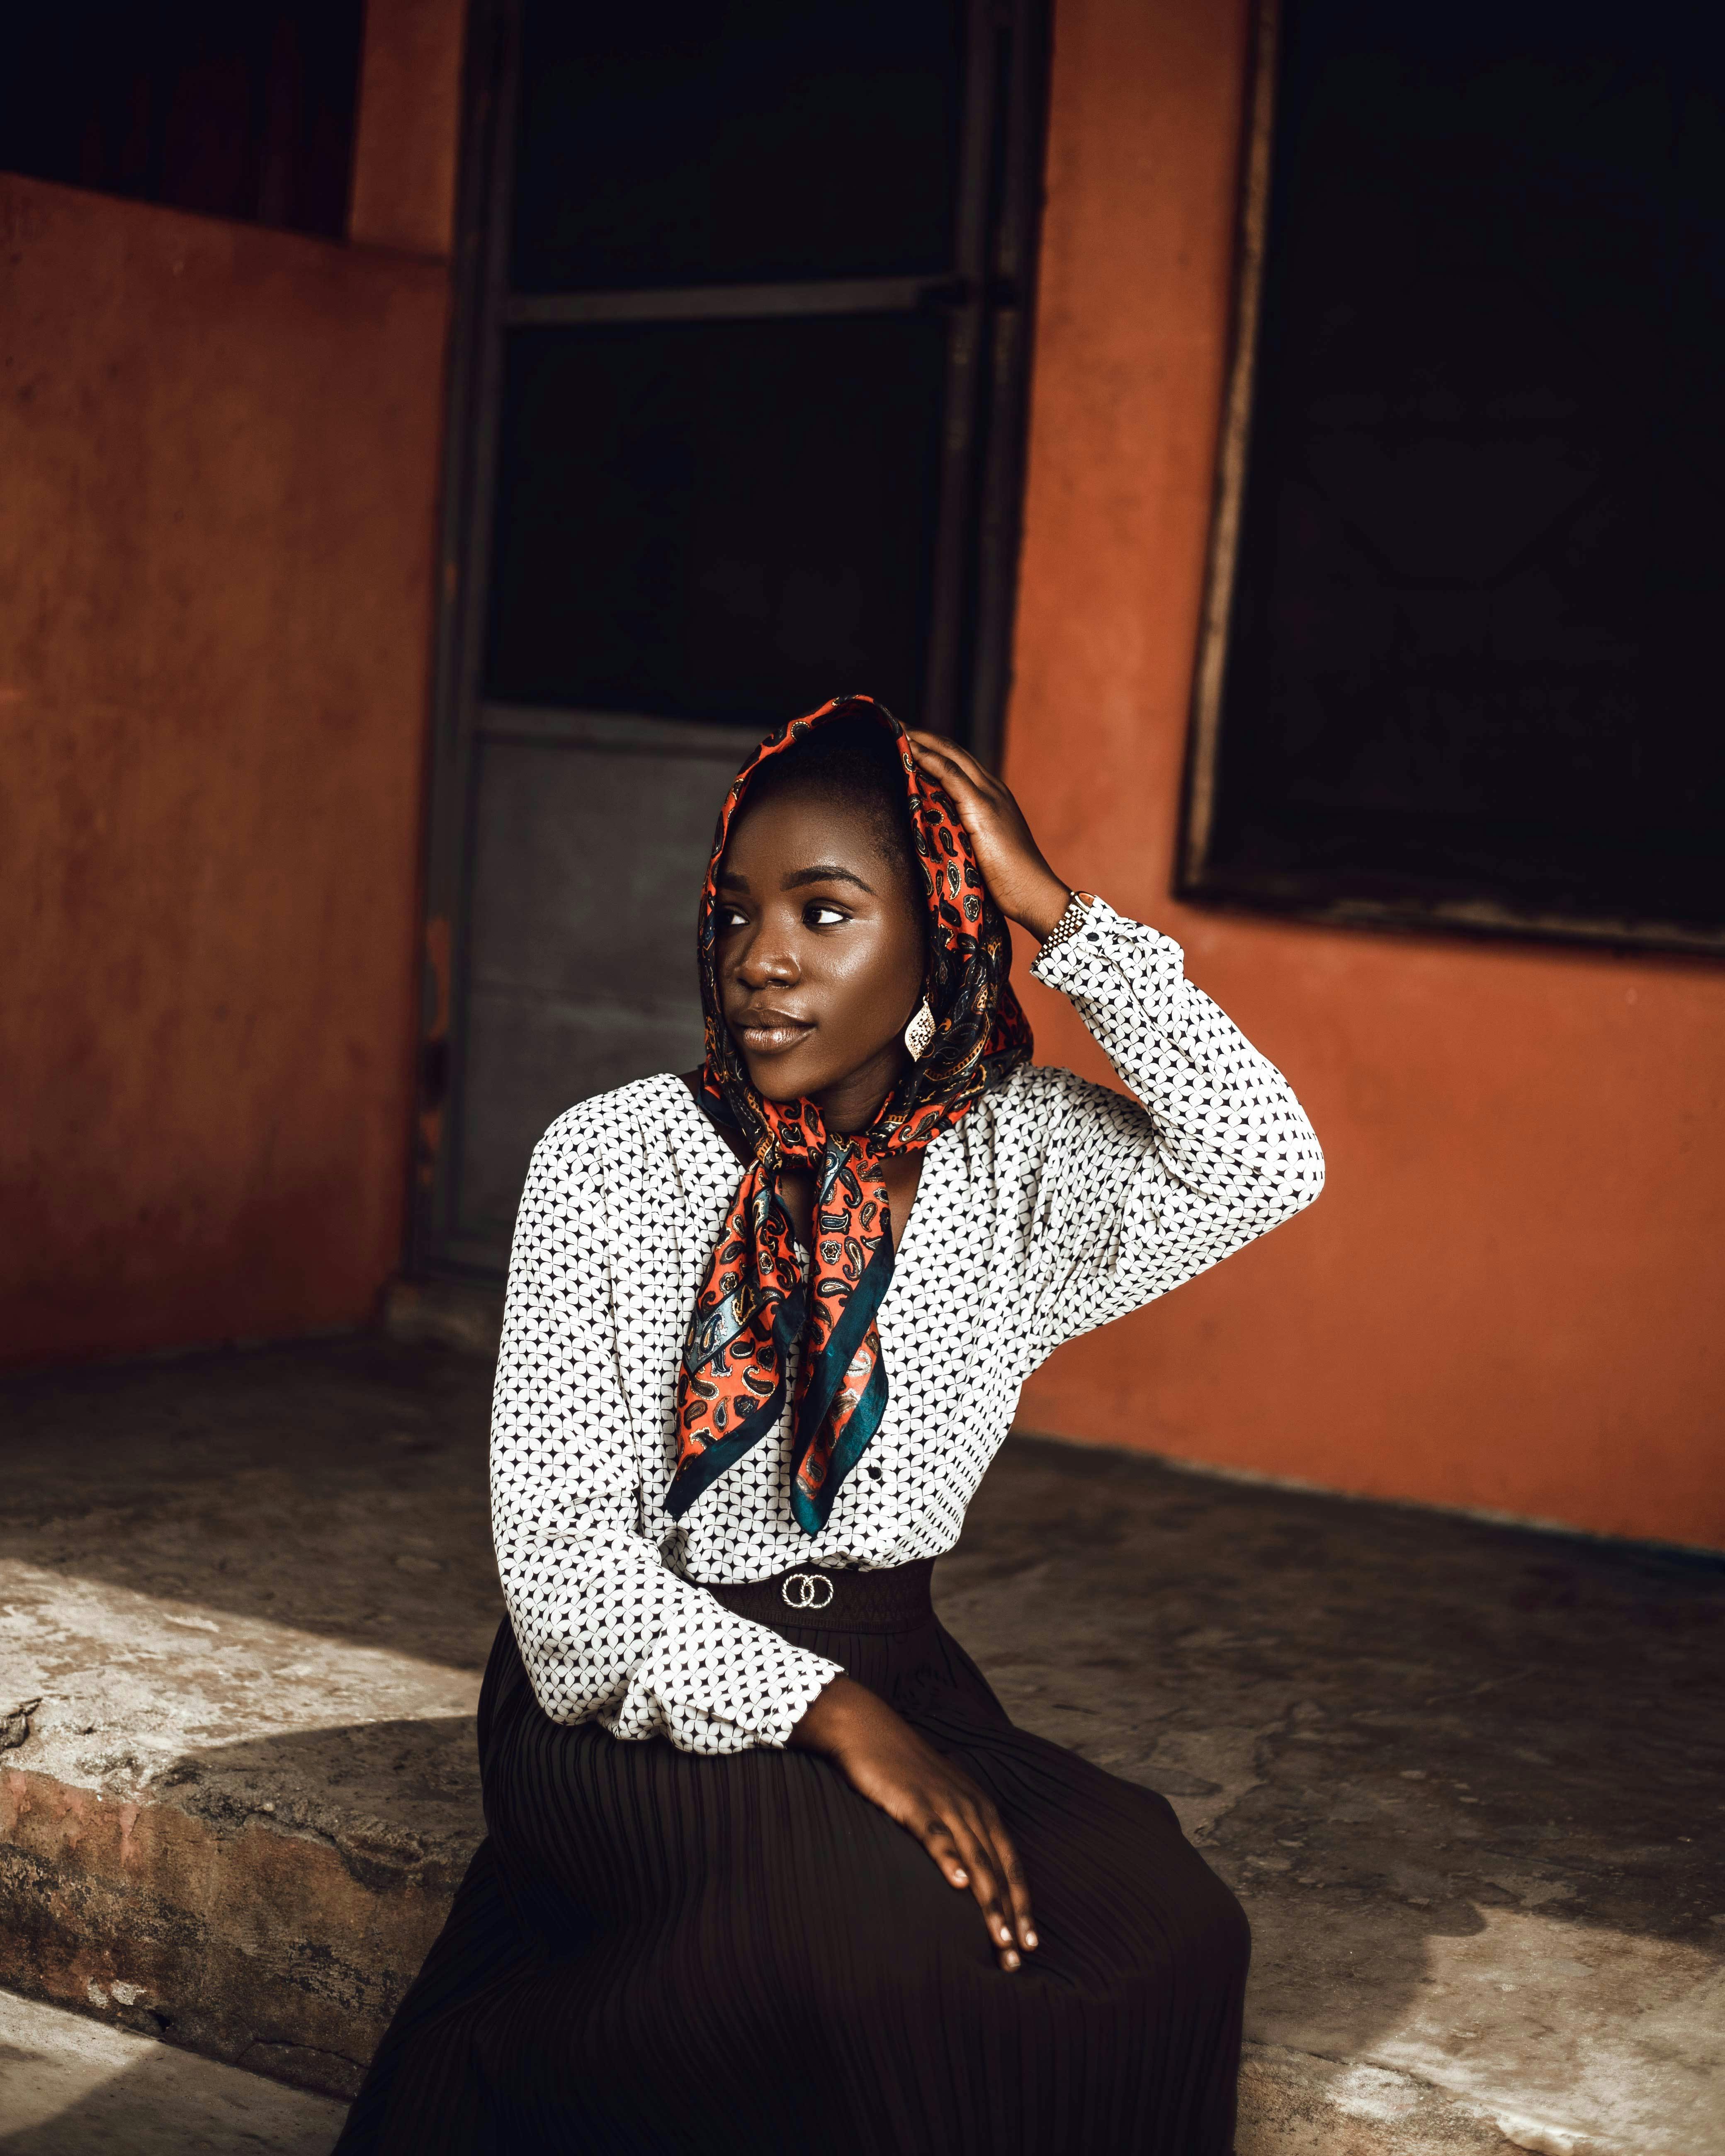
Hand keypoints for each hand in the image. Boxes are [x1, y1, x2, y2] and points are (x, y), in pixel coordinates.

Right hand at [790, 1675, 1036, 1971]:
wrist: (869, 1729)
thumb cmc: (903, 1769)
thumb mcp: (941, 1798)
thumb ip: (958, 1829)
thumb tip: (969, 1870)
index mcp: (980, 1807)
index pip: (1010, 1862)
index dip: (1022, 1903)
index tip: (1030, 1943)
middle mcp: (970, 1806)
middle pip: (999, 1868)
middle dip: (1011, 1915)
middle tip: (1017, 1958)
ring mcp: (944, 1803)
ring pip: (976, 1859)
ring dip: (990, 1902)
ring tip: (999, 1939)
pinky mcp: (915, 1802)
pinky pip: (936, 1835)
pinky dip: (950, 1859)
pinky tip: (959, 1884)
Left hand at [905, 732, 1071, 938]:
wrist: (1035, 896)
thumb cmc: (1008, 884)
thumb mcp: (979, 854)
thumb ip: (961, 838)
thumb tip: (934, 841)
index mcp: (992, 800)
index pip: (959, 765)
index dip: (934, 750)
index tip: (908, 741)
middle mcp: (993, 791)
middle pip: (954, 753)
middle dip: (924, 737)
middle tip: (895, 725)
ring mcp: (990, 798)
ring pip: (952, 757)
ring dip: (922, 740)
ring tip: (896, 729)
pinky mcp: (984, 810)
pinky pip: (952, 775)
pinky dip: (930, 759)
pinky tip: (911, 749)